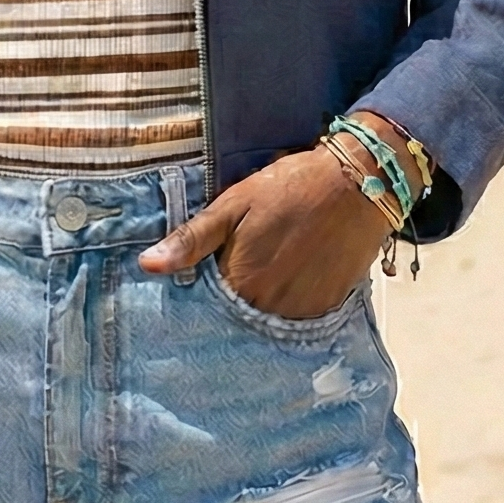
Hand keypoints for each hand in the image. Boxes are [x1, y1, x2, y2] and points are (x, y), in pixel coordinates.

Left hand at [138, 141, 393, 319]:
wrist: (356, 184)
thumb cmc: (288, 188)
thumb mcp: (233, 204)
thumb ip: (192, 239)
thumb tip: (147, 266)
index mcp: (239, 281)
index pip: (207, 307)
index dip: (203, 292)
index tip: (203, 279)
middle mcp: (269, 306)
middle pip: (239, 315)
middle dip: (232, 300)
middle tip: (240, 269)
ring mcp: (302, 311)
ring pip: (269, 318)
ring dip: (263, 303)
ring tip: (268, 272)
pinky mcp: (329, 307)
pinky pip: (300, 318)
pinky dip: (291, 303)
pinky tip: (292, 278)